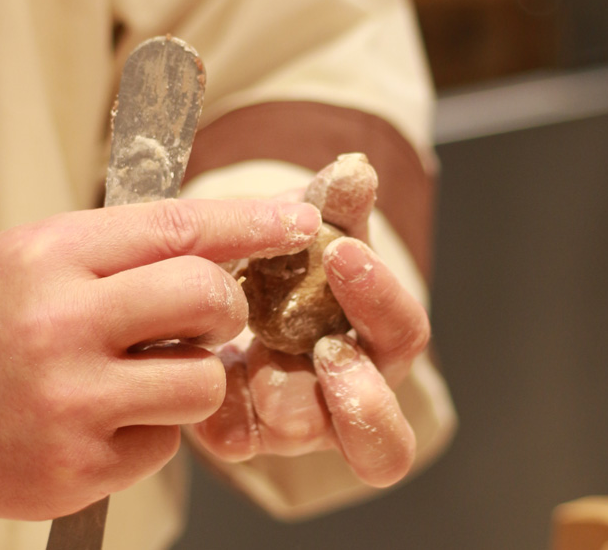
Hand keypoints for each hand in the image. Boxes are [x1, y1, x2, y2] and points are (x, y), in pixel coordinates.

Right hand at [0, 199, 318, 519]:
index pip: (179, 226)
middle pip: (206, 298)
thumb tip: (227, 233)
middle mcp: (59, 326)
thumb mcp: (33, 252)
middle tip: (206, 312)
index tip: (300, 219)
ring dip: (195, 373)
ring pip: (203, 380)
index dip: (252, 221)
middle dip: (226, 305)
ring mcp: (68, 404)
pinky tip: (104, 417)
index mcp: (50, 257)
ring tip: (143, 370)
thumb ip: (121, 242)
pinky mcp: (75, 469)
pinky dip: (152, 426)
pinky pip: (166, 442)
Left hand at [190, 172, 429, 487]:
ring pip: (311, 438)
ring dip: (285, 397)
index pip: (403, 334)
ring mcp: (294, 422)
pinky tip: (204, 368)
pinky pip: (235, 437)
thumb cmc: (293, 263)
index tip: (342, 253)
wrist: (231, 287)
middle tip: (326, 349)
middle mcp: (345, 397)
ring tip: (254, 358)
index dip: (382, 301)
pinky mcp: (241, 430)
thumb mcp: (314, 229)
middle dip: (359, 394)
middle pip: (383, 435)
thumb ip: (333, 203)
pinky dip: (220, 406)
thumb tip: (356, 168)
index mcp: (375, 343)